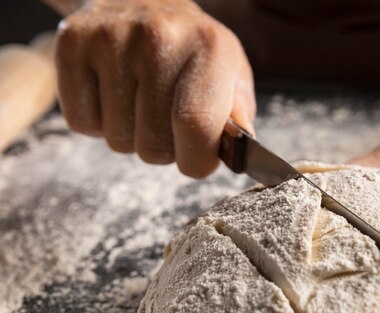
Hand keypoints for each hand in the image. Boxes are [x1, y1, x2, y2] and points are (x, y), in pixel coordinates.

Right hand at [55, 0, 254, 177]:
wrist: (144, 1)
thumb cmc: (193, 52)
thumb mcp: (231, 76)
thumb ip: (238, 119)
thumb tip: (237, 154)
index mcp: (210, 48)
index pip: (196, 127)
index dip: (196, 160)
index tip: (196, 158)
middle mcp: (160, 38)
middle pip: (154, 146)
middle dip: (164, 149)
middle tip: (167, 119)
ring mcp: (112, 38)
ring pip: (117, 140)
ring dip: (131, 136)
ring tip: (141, 101)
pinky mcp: (73, 43)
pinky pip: (81, 123)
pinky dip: (98, 123)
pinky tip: (113, 93)